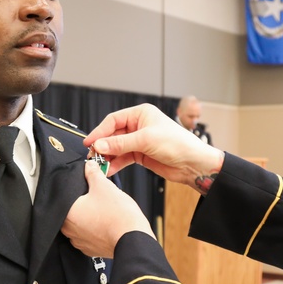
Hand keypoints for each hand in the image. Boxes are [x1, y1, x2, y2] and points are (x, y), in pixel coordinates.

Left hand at [62, 162, 153, 257]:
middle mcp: (69, 230)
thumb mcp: (104, 186)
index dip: (79, 189)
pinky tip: (106, 223)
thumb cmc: (118, 216)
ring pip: (81, 224)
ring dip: (89, 217)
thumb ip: (93, 173)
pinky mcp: (91, 250)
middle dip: (84, 203)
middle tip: (98, 198)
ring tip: (104, 211)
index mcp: (67, 214)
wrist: (133, 238)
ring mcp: (80, 242)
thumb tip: (89, 166)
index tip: (88, 187)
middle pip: (72, 210)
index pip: (66, 196)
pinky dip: (96, 229)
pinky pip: (89, 236)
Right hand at [85, 104, 223, 192]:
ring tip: (100, 165)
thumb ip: (120, 143)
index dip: (100, 131)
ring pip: (116, 148)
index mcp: (141, 114)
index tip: (89, 142)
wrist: (192, 163)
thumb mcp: (146, 140)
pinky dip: (116, 164)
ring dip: (108, 156)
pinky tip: (109, 169)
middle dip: (103, 146)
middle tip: (93, 156)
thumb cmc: (177, 143)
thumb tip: (99, 145)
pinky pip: (123, 158)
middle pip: (113, 135)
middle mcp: (139, 126)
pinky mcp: (141, 155)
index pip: (113, 120)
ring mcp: (139, 141)